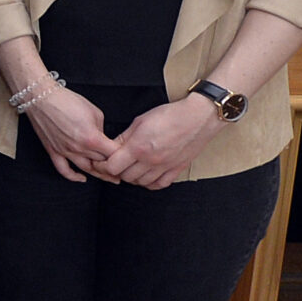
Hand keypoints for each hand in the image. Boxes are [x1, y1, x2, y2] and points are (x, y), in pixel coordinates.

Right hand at [25, 84, 115, 183]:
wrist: (41, 98)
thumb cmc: (68, 101)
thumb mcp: (95, 112)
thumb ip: (101, 129)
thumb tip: (102, 137)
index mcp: (92, 138)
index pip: (114, 154)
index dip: (124, 157)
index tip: (130, 158)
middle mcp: (79, 148)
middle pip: (102, 163)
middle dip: (115, 167)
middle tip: (125, 169)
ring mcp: (65, 151)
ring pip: (86, 169)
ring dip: (100, 175)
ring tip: (111, 178)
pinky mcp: (53, 151)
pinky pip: (63, 170)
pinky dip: (73, 177)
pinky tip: (82, 178)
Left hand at [98, 97, 224, 190]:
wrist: (198, 117)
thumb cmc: (170, 115)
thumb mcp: (140, 121)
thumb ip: (124, 137)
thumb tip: (111, 146)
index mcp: (139, 147)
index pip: (112, 167)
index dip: (104, 165)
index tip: (103, 161)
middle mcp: (151, 160)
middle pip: (125, 177)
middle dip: (117, 171)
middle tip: (117, 163)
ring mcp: (165, 167)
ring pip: (141, 183)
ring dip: (133, 177)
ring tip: (131, 167)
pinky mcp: (176, 169)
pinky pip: (159, 185)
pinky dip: (150, 183)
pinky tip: (147, 175)